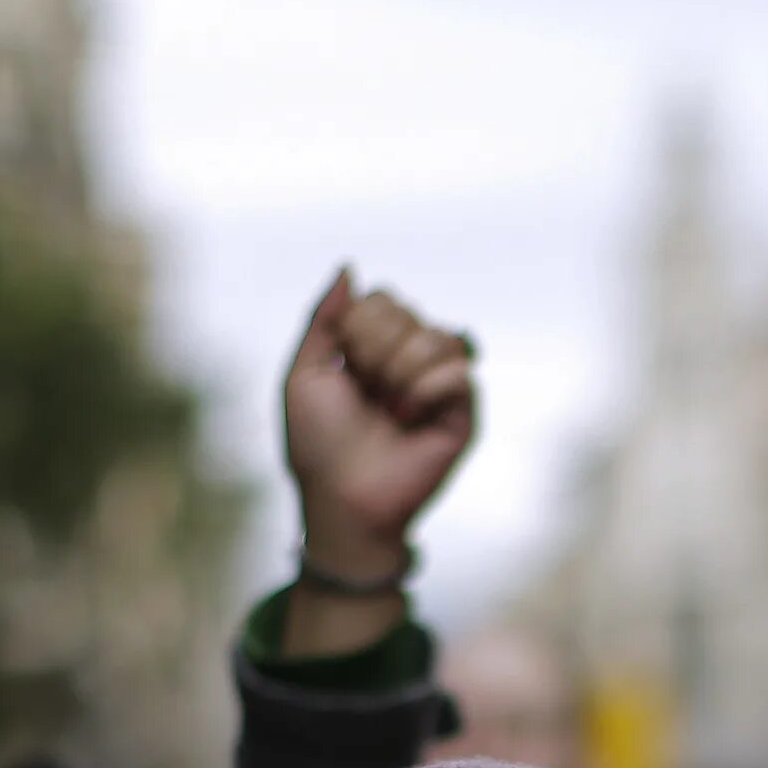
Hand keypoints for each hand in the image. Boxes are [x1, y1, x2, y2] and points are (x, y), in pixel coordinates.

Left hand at [281, 270, 476, 578]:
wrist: (341, 499)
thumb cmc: (317, 446)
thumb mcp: (303, 374)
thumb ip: (322, 319)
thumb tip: (348, 268)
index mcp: (374, 350)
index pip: (382, 300)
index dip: (358, 329)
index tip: (344, 370)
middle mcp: (410, 362)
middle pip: (407, 311)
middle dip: (375, 350)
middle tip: (367, 393)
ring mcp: (439, 385)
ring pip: (438, 334)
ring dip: (400, 370)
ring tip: (390, 408)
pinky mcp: (463, 411)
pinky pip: (457, 368)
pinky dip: (424, 390)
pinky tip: (410, 418)